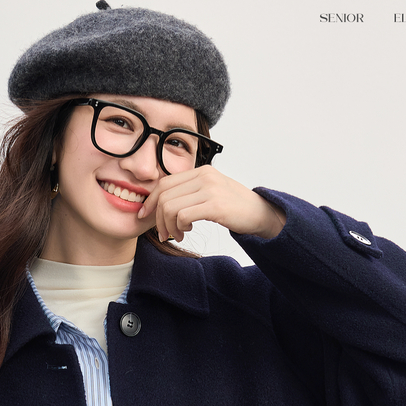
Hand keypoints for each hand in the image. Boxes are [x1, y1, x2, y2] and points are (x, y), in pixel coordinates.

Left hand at [137, 166, 284, 242]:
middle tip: (163, 233)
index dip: (151, 201)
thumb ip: (190, 191)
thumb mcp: (210, 191)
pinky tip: (187, 232)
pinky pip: (183, 216)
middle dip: (157, 218)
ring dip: (168, 226)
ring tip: (178, 234)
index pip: (164, 183)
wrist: (260, 213)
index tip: (146, 215)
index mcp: (200, 171)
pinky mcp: (215, 206)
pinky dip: (179, 227)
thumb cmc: (233, 206)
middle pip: (164, 196)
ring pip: (170, 207)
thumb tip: (163, 202)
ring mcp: (210, 190)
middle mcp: (204, 176)